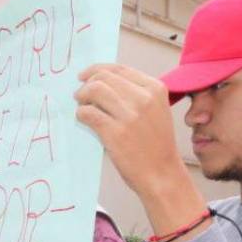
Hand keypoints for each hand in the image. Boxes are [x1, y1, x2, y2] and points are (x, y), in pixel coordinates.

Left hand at [73, 64, 192, 204]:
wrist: (161, 173)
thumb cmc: (155, 144)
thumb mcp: (156, 110)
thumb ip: (135, 94)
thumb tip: (102, 82)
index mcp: (155, 88)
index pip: (119, 69)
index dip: (97, 69)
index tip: (85, 76)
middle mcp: (143, 98)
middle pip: (104, 77)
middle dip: (86, 83)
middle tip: (79, 95)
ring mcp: (129, 115)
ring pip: (94, 90)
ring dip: (82, 97)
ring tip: (80, 106)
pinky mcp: (115, 132)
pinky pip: (88, 113)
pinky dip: (81, 113)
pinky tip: (83, 119)